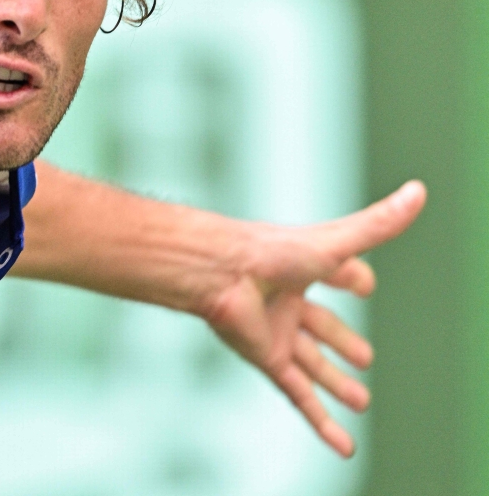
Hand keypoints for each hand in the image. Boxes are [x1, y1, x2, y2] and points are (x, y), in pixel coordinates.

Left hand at [203, 181, 426, 457]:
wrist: (219, 275)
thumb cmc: (270, 251)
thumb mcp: (334, 242)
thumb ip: (377, 225)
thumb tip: (418, 192)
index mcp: (301, 268)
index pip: (334, 274)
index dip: (352, 278)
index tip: (363, 284)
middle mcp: (287, 302)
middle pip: (320, 327)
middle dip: (342, 342)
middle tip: (365, 359)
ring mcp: (276, 333)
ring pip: (311, 365)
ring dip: (335, 383)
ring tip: (362, 399)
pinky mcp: (267, 359)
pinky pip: (298, 396)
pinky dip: (321, 421)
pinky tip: (343, 444)